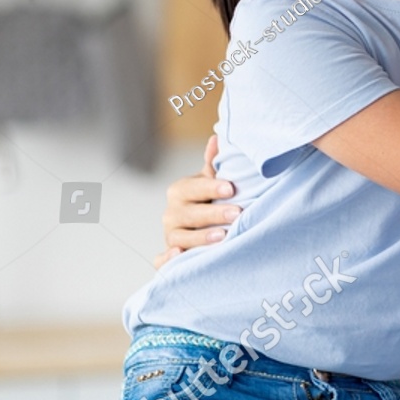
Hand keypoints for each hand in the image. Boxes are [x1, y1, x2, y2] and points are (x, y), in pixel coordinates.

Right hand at [151, 135, 240, 268]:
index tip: (231, 188)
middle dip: (214, 214)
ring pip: (179, 238)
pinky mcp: (168, 257)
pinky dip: (168, 260)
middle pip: (189, 214)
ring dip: (200, 238)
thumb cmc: (209, 201)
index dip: (211, 187)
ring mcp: (169, 236)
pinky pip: (162, 261)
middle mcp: (171, 213)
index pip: (193, 188)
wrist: (200, 228)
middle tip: (237, 213)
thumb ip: (213, 165)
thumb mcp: (210, 182)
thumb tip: (218, 138)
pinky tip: (181, 256)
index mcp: (179, 191)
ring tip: (223, 237)